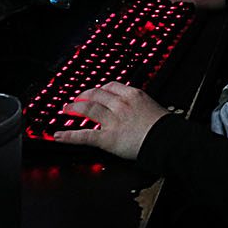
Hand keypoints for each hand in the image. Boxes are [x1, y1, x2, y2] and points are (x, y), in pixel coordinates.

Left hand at [52, 81, 169, 158]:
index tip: (94, 92)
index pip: (110, 86)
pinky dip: (69, 136)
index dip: (99, 89)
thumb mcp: (154, 107)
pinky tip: (59, 135)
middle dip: (83, 96)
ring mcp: (113, 120)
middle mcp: (120, 104)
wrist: (168, 140)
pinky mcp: (108, 138)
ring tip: (66, 109)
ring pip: (88, 109)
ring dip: (73, 108)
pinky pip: (84, 135)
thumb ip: (140, 105)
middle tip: (75, 99)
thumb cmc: (165, 127)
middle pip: (96, 95)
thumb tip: (137, 109)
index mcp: (133, 95)